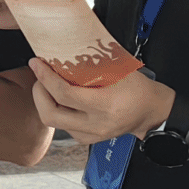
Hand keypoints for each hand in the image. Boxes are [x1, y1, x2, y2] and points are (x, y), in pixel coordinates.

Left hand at [27, 59, 172, 147]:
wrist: (151, 112)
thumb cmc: (138, 89)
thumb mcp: (118, 69)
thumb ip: (92, 63)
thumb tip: (66, 49)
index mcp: (105, 105)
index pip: (65, 94)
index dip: (46, 77)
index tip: (37, 64)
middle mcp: (96, 124)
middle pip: (51, 115)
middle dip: (39, 93)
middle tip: (40, 77)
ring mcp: (91, 134)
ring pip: (54, 122)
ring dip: (46, 102)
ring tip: (48, 85)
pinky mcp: (88, 138)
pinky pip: (63, 127)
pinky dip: (56, 110)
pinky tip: (60, 98)